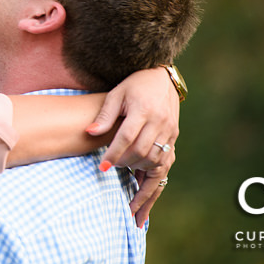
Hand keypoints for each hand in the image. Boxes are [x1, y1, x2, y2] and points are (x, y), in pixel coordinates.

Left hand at [85, 67, 179, 222]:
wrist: (162, 79)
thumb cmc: (134, 86)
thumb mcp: (116, 94)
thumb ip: (104, 115)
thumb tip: (89, 132)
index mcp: (143, 110)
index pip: (127, 137)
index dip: (114, 154)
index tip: (102, 167)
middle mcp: (159, 122)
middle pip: (141, 151)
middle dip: (124, 163)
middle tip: (111, 166)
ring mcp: (170, 131)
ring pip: (155, 159)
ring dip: (138, 170)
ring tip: (124, 173)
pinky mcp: (174, 137)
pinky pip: (165, 161)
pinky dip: (153, 173)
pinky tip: (143, 183)